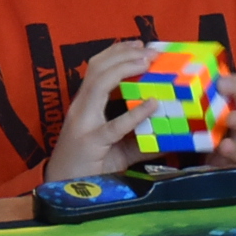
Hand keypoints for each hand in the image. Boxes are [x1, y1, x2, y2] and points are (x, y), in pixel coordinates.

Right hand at [41, 41, 155, 182]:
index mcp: (85, 106)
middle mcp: (80, 108)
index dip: (115, 53)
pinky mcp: (91, 143)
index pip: (96, 69)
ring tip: (147, 62)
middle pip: (96, 69)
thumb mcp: (118, 150)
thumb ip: (140, 139)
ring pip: (98, 84)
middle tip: (149, 49)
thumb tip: (171, 134)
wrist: (64, 191)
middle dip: (122, 54)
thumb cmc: (89, 168)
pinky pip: (114, 126)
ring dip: (124, 68)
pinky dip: (135, 113)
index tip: (138, 45)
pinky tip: (152, 104)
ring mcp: (83, 123)